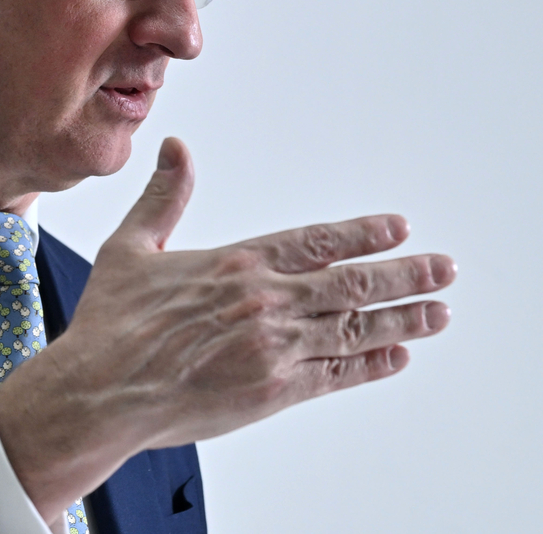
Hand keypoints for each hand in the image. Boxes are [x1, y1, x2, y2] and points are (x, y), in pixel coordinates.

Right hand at [0, 137, 455, 522]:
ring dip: (403, 319)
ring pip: (354, 329)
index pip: (318, 240)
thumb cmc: (111, 327)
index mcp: (238, 263)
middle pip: (352, 283)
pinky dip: (370, 365)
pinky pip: (335, 376)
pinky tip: (397, 356)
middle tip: (444, 268)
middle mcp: (266, 302)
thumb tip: (176, 149)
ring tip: (439, 312)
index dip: (364, 233)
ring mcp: (274, 349)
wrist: (99, 394)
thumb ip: (164, 197)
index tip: (397, 228)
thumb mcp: (133, 247)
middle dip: (406, 275)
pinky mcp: (272, 392)